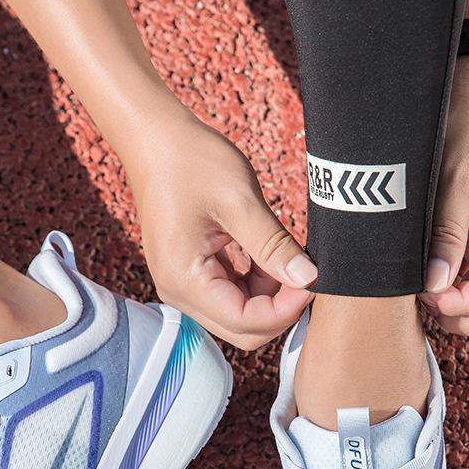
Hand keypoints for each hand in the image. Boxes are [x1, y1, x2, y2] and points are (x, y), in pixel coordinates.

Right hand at [124, 106, 315, 349]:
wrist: (155, 139)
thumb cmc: (191, 161)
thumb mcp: (239, 200)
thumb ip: (274, 246)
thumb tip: (308, 279)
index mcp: (184, 279)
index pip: (244, 321)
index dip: (285, 309)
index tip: (312, 279)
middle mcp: (178, 292)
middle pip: (242, 330)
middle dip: (279, 309)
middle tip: (305, 272)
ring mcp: (182, 286)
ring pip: (239, 316)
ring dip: (269, 297)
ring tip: (285, 256)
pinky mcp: (190, 275)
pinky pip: (230, 297)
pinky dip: (256, 285)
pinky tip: (268, 256)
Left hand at [420, 55, 468, 335]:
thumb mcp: (454, 177)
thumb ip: (446, 233)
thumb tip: (434, 288)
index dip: (461, 307)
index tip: (424, 296)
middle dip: (462, 318)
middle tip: (420, 301)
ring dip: (455, 307)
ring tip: (417, 289)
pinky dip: (449, 288)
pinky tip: (420, 276)